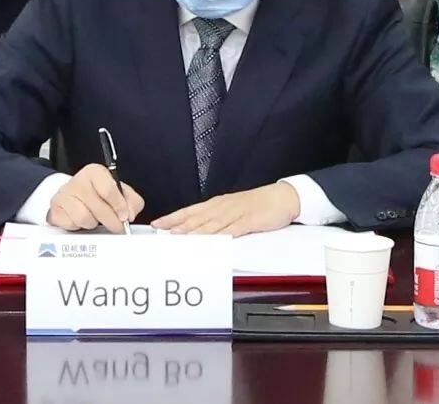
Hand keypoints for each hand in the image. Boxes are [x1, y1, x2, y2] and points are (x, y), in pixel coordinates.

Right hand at [47, 163, 144, 232]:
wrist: (75, 196)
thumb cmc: (100, 193)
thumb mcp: (120, 192)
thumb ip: (132, 201)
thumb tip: (130, 215)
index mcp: (95, 172)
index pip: (108, 189)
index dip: (119, 206)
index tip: (125, 216)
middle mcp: (78, 180)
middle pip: (98, 208)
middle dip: (111, 221)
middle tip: (116, 226)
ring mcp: (64, 194)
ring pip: (84, 218)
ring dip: (93, 223)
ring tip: (94, 218)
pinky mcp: (55, 209)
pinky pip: (72, 225)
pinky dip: (79, 227)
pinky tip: (81, 220)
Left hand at [151, 183, 300, 236]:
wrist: (281, 197)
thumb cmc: (257, 204)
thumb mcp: (232, 209)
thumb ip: (216, 219)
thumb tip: (197, 230)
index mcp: (217, 204)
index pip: (190, 211)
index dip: (173, 218)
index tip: (157, 224)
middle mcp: (223, 207)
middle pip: (197, 217)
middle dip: (178, 226)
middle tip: (162, 234)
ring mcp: (235, 214)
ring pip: (211, 224)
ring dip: (194, 232)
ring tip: (179, 238)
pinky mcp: (248, 221)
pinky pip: (232, 230)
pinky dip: (219, 236)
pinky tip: (210, 241)